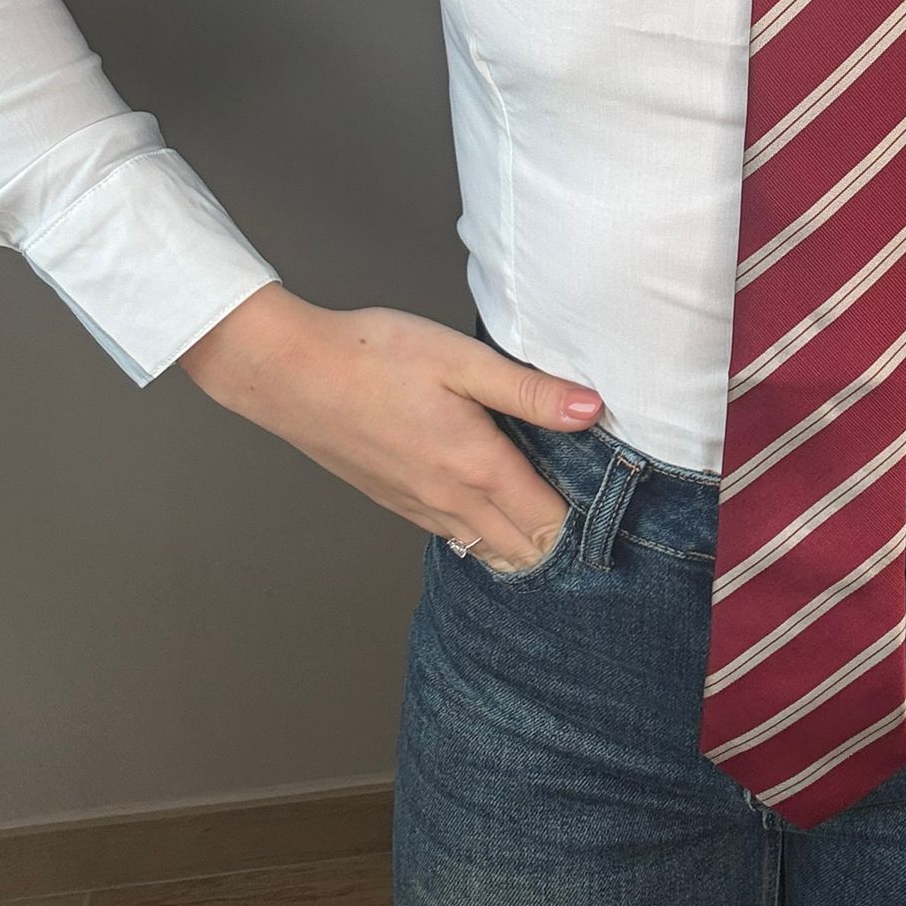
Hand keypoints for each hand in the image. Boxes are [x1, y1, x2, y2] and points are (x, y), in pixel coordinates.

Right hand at [180, 285, 601, 571]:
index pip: (549, 522)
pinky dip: (485, 537)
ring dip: (522, 545)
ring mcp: (420, 507)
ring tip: (553, 522)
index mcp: (476, 465)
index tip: (613, 504)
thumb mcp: (462, 359)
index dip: (586, 521)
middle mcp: (451, 500)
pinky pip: (455, 538)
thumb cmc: (375, 354)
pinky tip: (494, 514)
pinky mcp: (396, 502)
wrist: (292, 373)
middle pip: (523, 550)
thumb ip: (530, 391)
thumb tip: (593, 410)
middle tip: (594, 521)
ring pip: (488, 551)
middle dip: (561, 544)